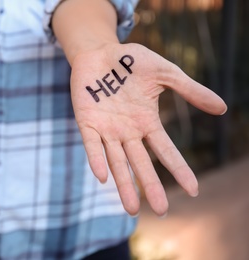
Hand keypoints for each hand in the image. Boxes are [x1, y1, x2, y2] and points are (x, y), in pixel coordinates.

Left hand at [71, 43, 226, 216]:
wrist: (99, 52)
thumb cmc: (131, 63)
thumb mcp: (165, 74)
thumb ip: (190, 91)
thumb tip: (222, 109)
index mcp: (146, 122)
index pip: (165, 150)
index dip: (178, 169)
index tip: (193, 190)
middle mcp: (127, 132)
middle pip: (141, 163)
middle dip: (151, 186)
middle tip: (161, 211)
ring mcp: (106, 129)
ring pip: (116, 161)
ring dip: (124, 184)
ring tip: (131, 209)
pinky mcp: (86, 122)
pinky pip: (91, 144)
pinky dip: (96, 159)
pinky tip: (102, 177)